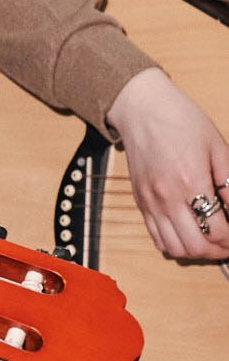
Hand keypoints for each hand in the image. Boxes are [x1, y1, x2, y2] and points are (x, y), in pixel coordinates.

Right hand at [107, 65, 228, 261]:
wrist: (142, 109)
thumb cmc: (180, 121)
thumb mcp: (217, 147)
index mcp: (191, 181)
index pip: (216, 229)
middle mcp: (168, 197)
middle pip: (195, 247)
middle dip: (217, 251)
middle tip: (228, 243)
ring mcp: (151, 202)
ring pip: (174, 248)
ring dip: (196, 251)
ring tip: (209, 241)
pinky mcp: (141, 202)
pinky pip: (156, 237)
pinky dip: (174, 244)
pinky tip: (188, 234)